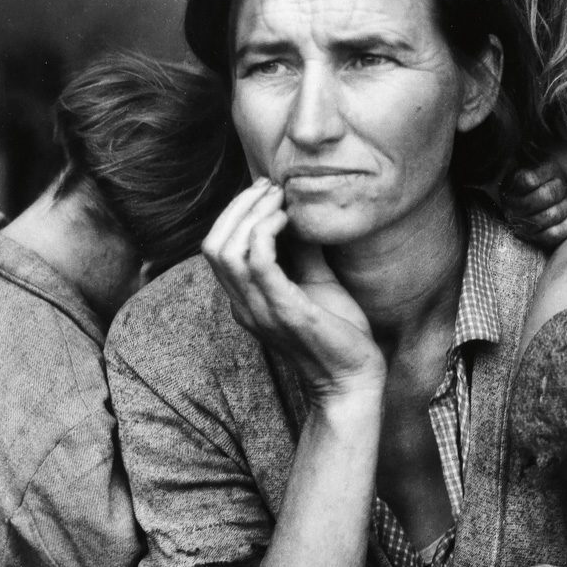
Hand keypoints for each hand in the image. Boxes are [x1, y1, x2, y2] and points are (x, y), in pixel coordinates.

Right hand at [202, 178, 384, 399]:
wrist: (354, 379)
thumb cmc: (337, 333)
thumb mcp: (316, 282)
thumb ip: (302, 251)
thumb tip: (302, 213)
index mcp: (245, 300)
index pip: (215, 249)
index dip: (234, 213)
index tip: (266, 191)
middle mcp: (243, 306)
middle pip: (213, 245)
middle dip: (238, 207)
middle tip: (270, 188)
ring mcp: (259, 310)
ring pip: (227, 250)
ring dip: (251, 214)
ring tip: (279, 199)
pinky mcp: (283, 311)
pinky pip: (258, 262)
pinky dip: (266, 231)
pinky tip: (288, 220)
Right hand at [500, 161, 566, 247]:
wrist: (545, 200)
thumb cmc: (546, 180)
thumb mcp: (540, 165)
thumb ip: (537, 161)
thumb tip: (532, 174)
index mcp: (511, 185)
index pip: (529, 180)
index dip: (547, 176)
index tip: (552, 175)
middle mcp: (511, 206)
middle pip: (545, 195)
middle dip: (560, 190)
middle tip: (562, 188)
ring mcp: (521, 224)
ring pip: (550, 215)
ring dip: (565, 207)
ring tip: (565, 202)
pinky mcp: (534, 239)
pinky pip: (552, 235)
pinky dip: (566, 226)